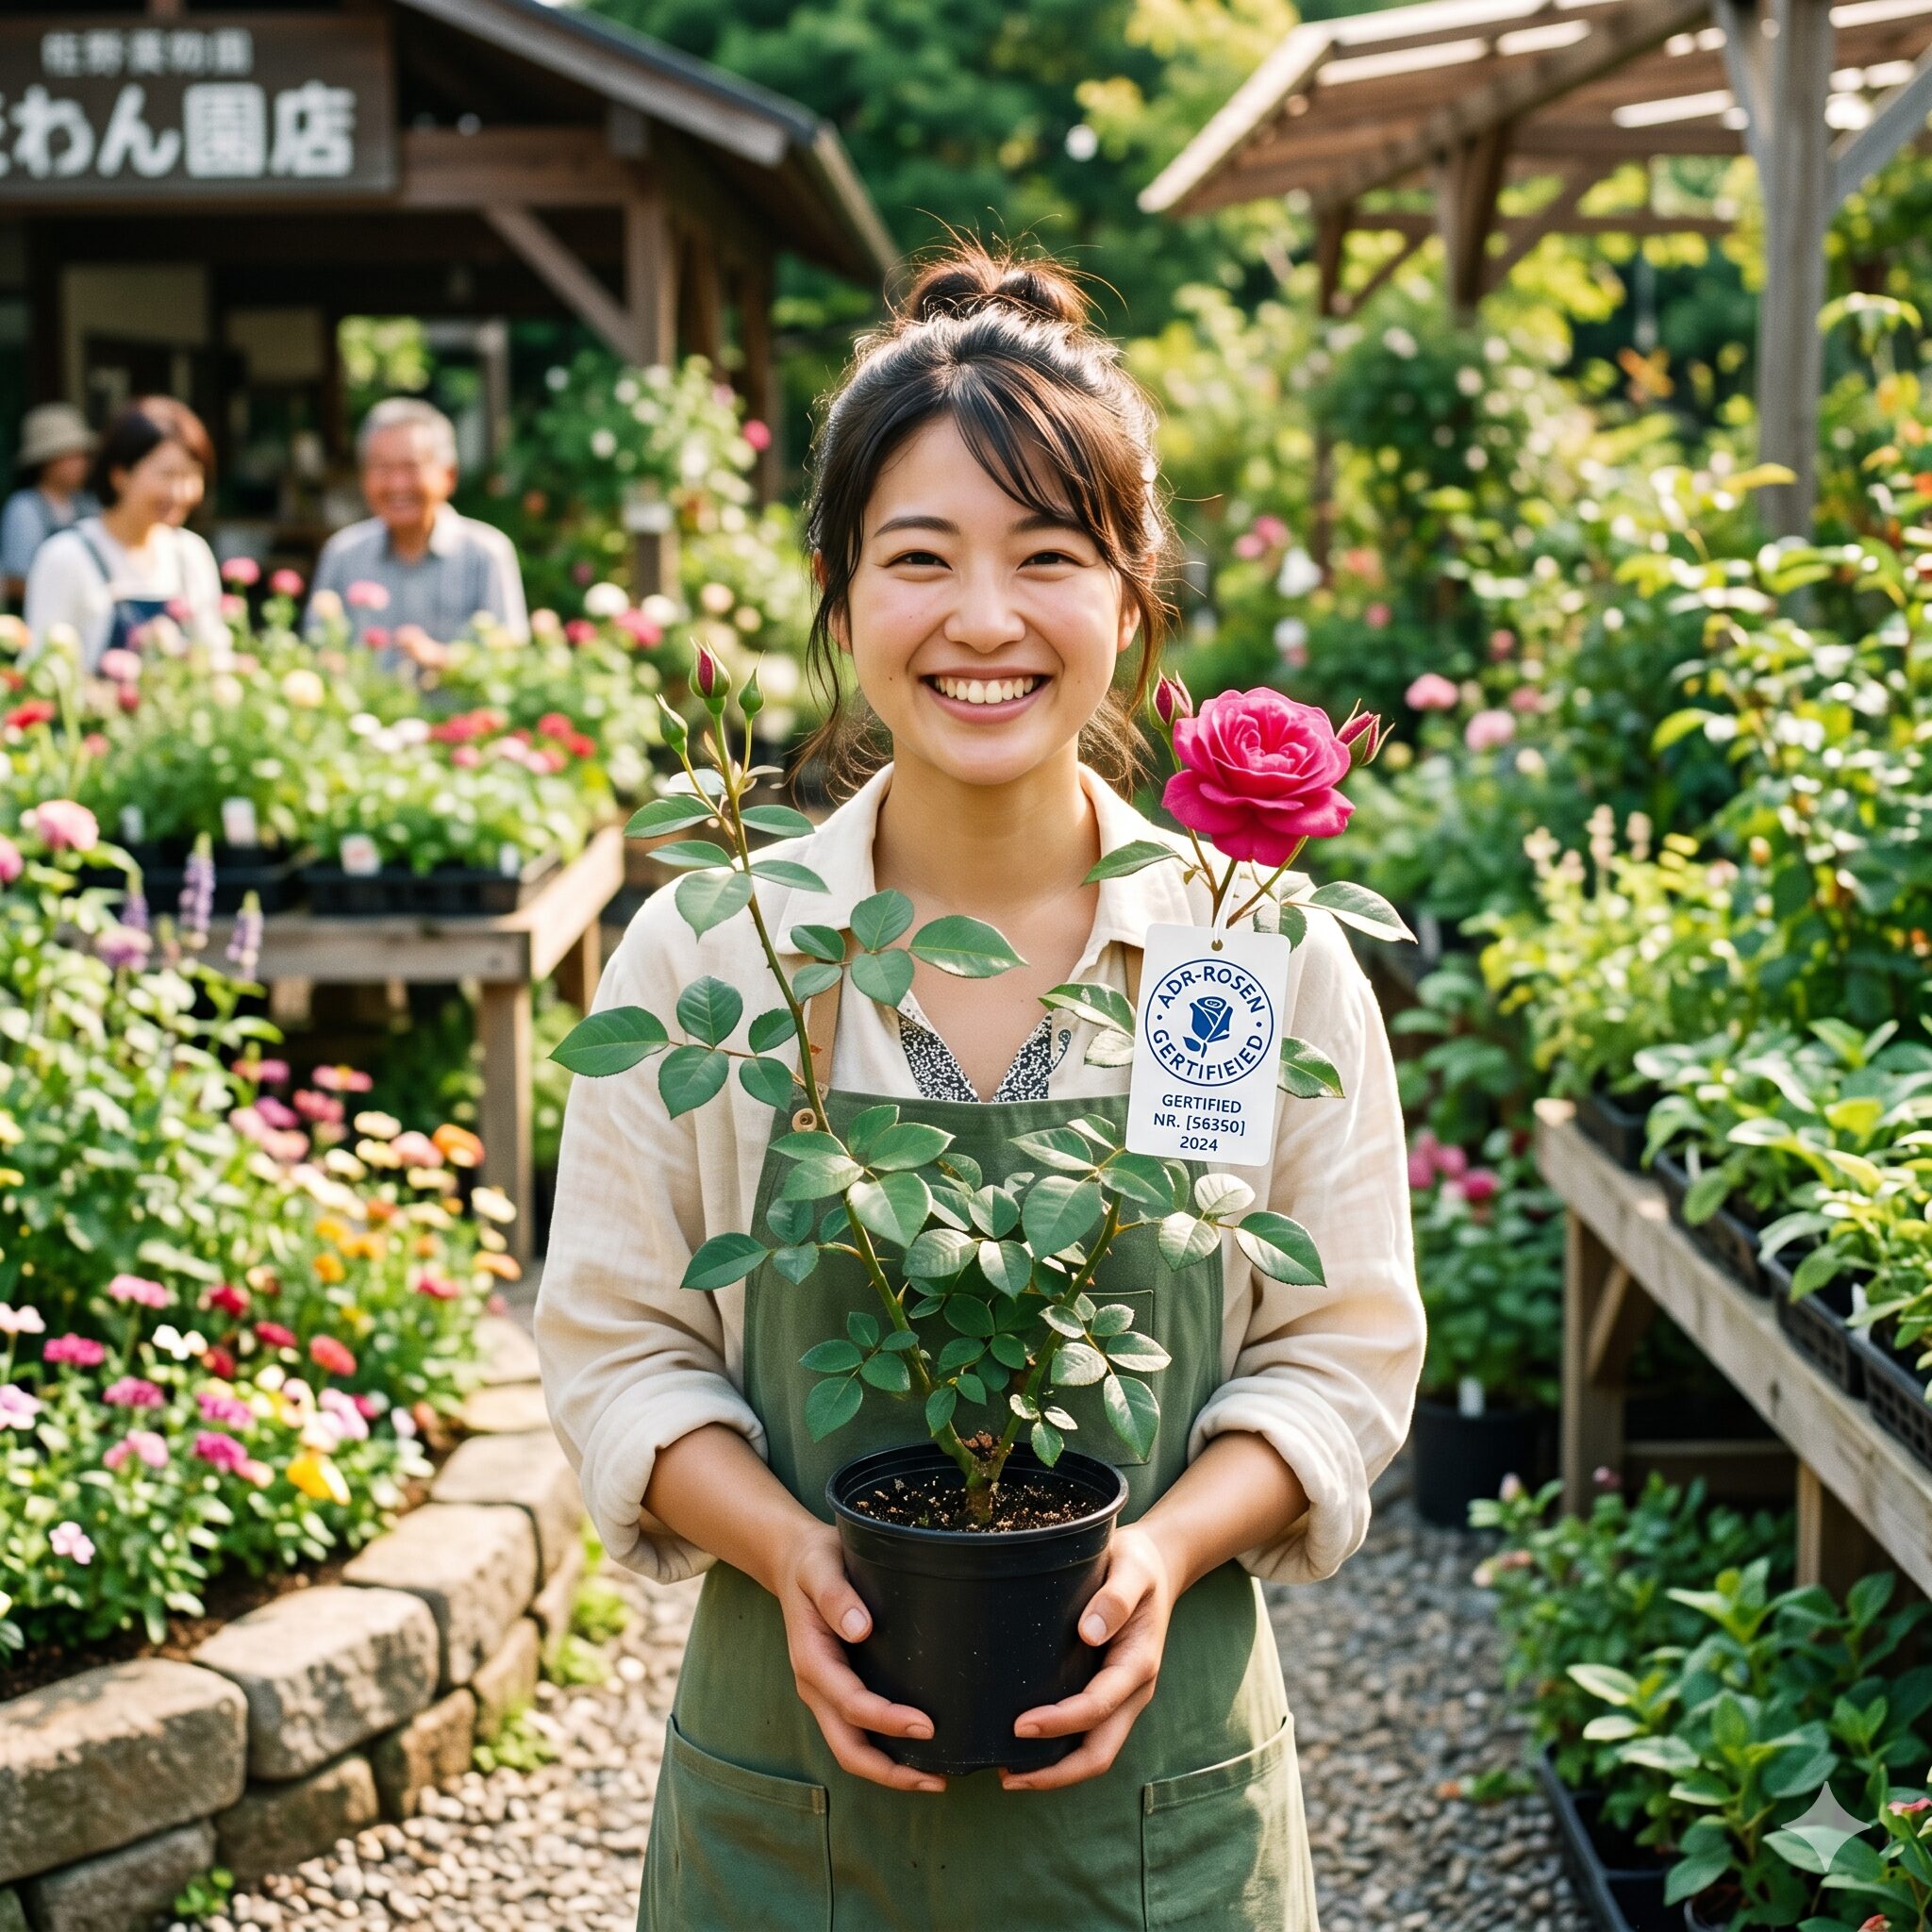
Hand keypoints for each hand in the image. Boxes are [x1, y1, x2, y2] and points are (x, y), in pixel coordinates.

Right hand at [772, 1519, 946, 1793]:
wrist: (794, 1560)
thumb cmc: (813, 1562)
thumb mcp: (820, 1567)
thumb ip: (837, 1595)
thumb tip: (860, 1629)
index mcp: (812, 1660)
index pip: (852, 1704)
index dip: (888, 1721)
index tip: (927, 1725)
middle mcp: (816, 1686)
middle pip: (849, 1747)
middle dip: (891, 1771)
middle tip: (940, 1779)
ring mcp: (826, 1693)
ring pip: (852, 1748)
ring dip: (890, 1770)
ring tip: (938, 1778)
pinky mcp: (838, 1690)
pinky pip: (858, 1732)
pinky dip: (886, 1750)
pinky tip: (919, 1751)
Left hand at [1000, 1524, 1177, 1791]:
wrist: (1157, 1564)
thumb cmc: (1137, 1563)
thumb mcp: (1132, 1568)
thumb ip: (1115, 1597)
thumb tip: (1088, 1633)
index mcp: (1138, 1663)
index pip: (1098, 1706)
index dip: (1060, 1722)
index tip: (1019, 1726)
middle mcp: (1132, 1690)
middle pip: (1099, 1752)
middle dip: (1055, 1772)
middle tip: (1006, 1775)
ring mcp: (1122, 1696)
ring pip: (1094, 1752)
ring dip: (1055, 1770)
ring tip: (1007, 1774)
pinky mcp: (1108, 1692)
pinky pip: (1087, 1734)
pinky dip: (1059, 1750)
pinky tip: (1025, 1747)